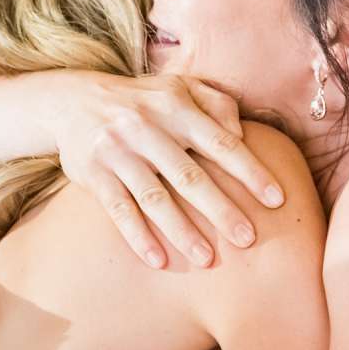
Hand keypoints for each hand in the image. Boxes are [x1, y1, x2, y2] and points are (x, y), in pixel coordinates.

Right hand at [47, 72, 287, 269]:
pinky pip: (119, 210)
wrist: (72, 101)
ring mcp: (117, 152)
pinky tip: (159, 261)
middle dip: (221, 209)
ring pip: (154, 198)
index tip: (276, 200)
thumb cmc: (143, 101)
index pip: (220, 142)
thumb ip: (217, 104)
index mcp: (174, 106)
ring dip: (182, 232)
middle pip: (189, 176)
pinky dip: (139, 237)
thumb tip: (242, 134)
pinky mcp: (93, 174)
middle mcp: (146, 127)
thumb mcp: (180, 88)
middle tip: (249, 239)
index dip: (250, 171)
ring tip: (207, 259)